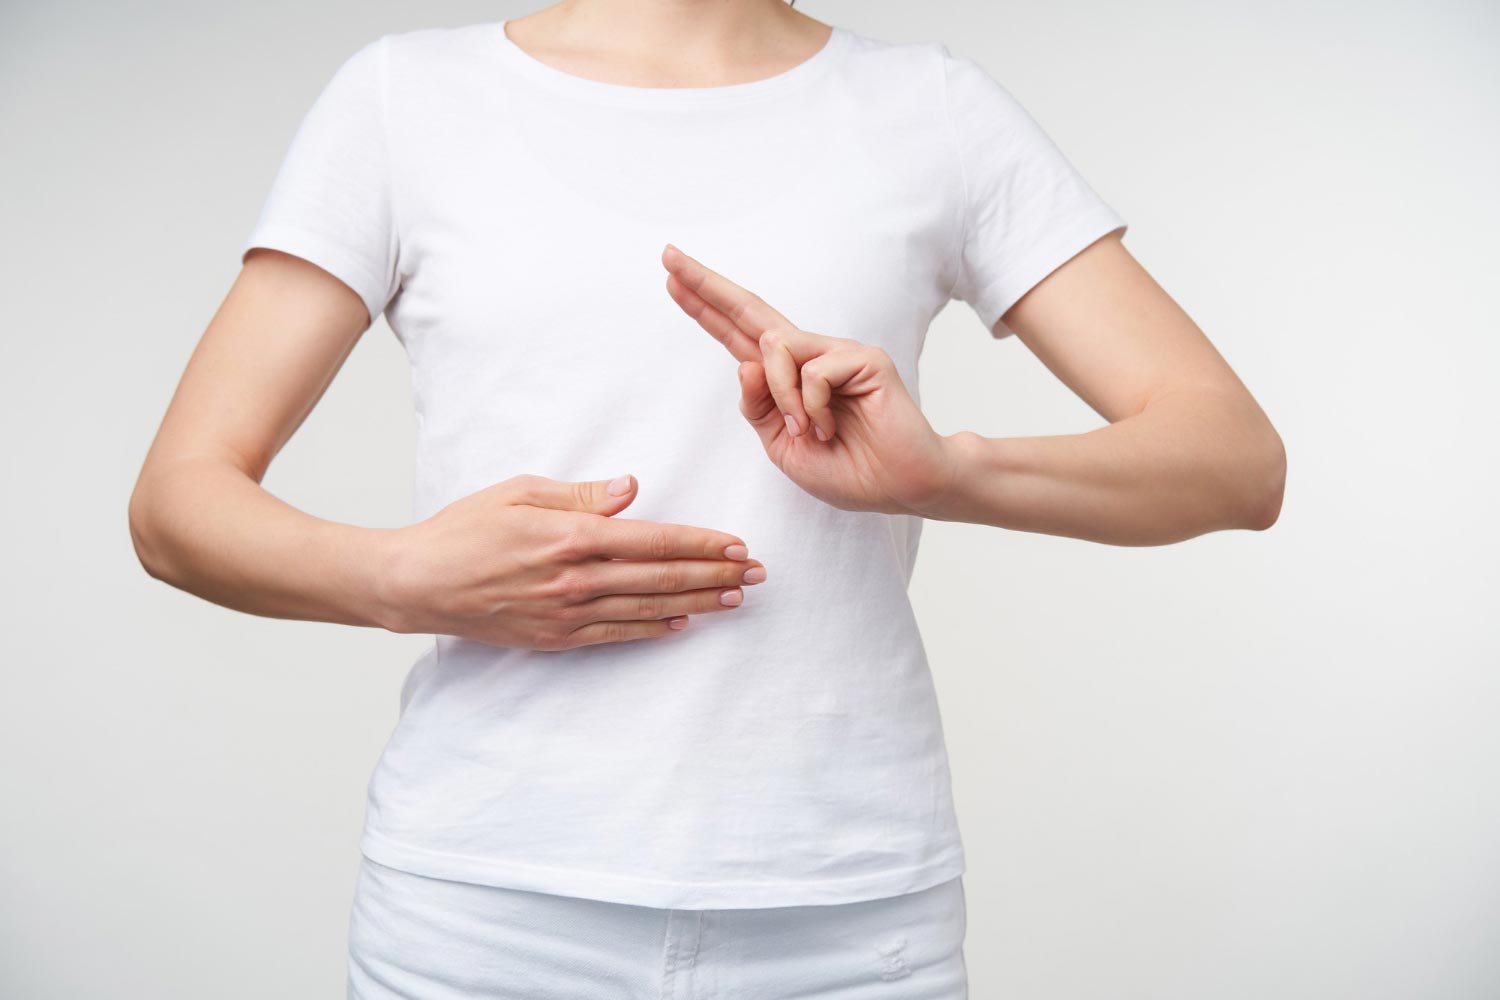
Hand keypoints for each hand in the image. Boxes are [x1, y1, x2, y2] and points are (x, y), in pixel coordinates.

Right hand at [373, 473, 765, 649]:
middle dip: (716, 575)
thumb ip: (580, 495)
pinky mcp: (555, 639)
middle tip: (758, 574)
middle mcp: (575, 580)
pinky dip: (654, 630)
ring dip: (697, 603)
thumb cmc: (464, 529)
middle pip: (662, 578)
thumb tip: (632, 490)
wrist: (416, 583)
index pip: (654, 540)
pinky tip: (683, 623)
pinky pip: (616, 635)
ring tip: (736, 598)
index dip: (702, 544)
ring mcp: (566, 614)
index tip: (738, 544)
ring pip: (648, 609)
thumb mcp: (518, 493)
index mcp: (570, 537)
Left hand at [661, 243, 957, 515]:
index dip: (704, 308)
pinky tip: (832, 427)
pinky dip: (813, 406)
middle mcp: (807, 356)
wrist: (900, 487)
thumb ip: (757, 408)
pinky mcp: (863, 358)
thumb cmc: (847, 469)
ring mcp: (836, 353)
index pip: (737, 334)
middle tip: (668, 256)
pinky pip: (813, 372)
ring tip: (807, 430)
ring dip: (781, 397)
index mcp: (785, 378)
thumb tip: (744, 364)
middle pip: (750, 312)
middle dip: (706, 285)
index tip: (671, 278)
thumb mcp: (782, 447)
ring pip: (776, 348)